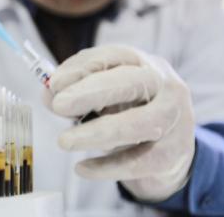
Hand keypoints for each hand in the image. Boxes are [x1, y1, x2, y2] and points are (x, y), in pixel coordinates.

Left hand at [46, 45, 195, 201]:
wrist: (171, 150)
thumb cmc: (131, 112)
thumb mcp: (107, 96)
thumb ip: (78, 92)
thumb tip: (48, 94)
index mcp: (145, 64)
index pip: (116, 56)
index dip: (83, 67)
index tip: (54, 84)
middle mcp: (166, 86)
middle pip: (132, 83)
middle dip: (91, 92)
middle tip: (58, 105)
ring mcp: (175, 120)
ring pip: (138, 124)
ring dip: (96, 133)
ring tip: (64, 141)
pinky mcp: (173, 155)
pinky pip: (138, 162)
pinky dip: (106, 167)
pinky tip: (82, 168)